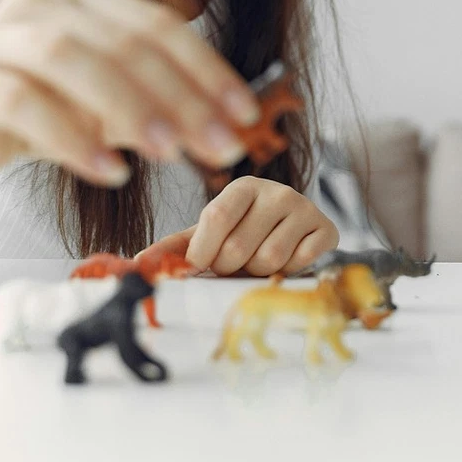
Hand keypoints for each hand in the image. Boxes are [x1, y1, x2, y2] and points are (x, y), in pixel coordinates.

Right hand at [0, 0, 261, 186]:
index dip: (208, 69)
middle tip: (222, 144)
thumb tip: (232, 124)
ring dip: (131, 107)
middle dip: (183, 96)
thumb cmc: (40, 112)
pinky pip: (22, 101)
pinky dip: (72, 137)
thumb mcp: (109, 106)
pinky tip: (110, 170)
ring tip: (170, 152)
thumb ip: (162, 105)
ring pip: (72, 58)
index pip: (159, 25)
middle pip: (125, 42)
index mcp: (84, 1)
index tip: (246, 114)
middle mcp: (40, 6)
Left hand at [137, 176, 338, 275]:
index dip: (204, 251)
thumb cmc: (243, 234)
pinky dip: (288, 272)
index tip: (201, 266)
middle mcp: (277, 191)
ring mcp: (305, 208)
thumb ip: (173, 249)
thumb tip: (135, 265)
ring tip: (261, 261)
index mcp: (243, 188)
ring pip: (269, 261)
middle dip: (231, 268)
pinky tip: (288, 260)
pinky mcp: (326, 229)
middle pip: (239, 248)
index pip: (216, 217)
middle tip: (237, 263)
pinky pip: (300, 263)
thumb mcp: (208, 236)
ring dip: (259, 274)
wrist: (293, 233)